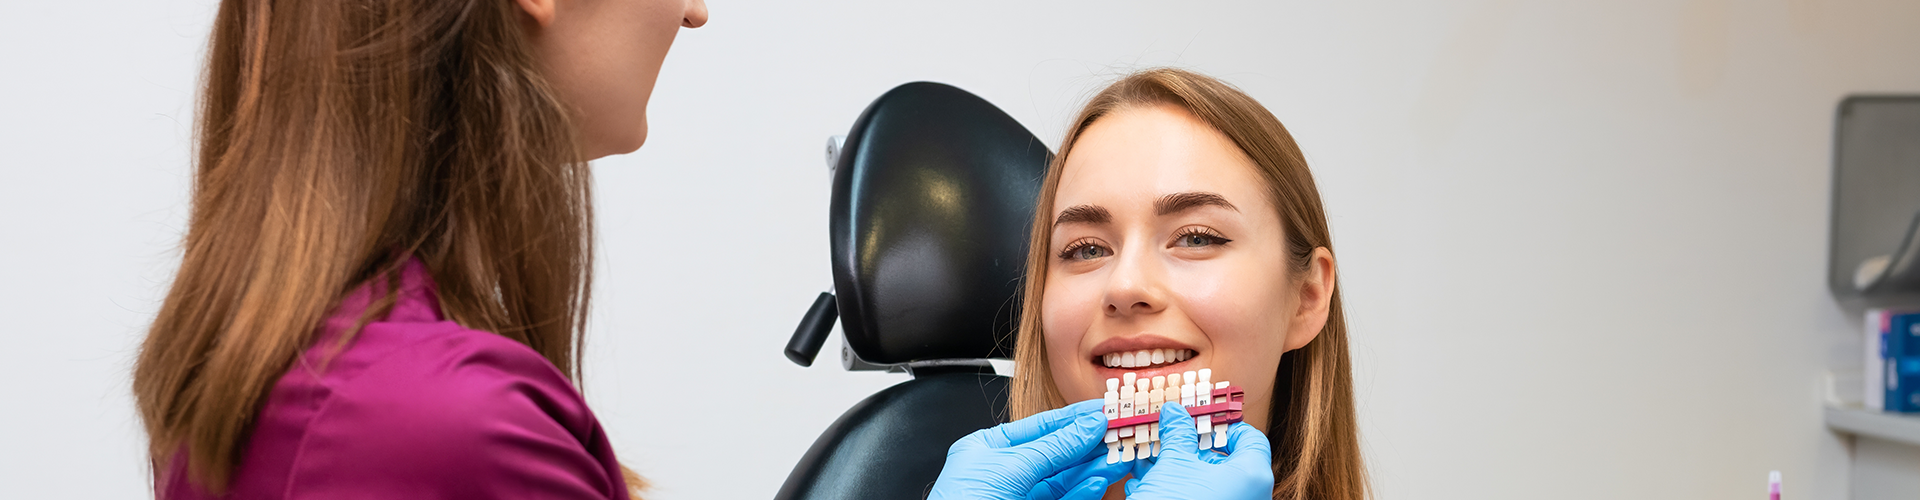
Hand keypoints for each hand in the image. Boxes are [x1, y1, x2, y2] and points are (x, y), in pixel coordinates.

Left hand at [928, 399, 1126, 499]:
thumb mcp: (1009, 468)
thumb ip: (1052, 448)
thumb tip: (1086, 426)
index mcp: (987, 450)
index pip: (1038, 428)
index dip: (1073, 419)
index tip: (1103, 410)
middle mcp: (1003, 473)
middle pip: (1056, 454)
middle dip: (1089, 444)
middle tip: (1119, 434)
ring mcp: (1018, 497)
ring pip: (1064, 480)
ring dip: (1092, 468)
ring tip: (1118, 457)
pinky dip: (1082, 491)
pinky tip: (1098, 481)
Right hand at [1124, 402, 1274, 499]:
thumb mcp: (1173, 465)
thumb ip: (1177, 435)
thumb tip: (1174, 414)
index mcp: (1252, 475)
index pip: (1250, 438)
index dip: (1223, 424)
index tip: (1199, 419)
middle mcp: (1250, 495)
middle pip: (1224, 460)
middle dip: (1190, 447)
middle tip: (1168, 436)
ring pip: (1207, 481)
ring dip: (1177, 467)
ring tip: (1149, 458)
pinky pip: (1200, 498)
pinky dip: (1177, 489)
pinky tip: (1147, 484)